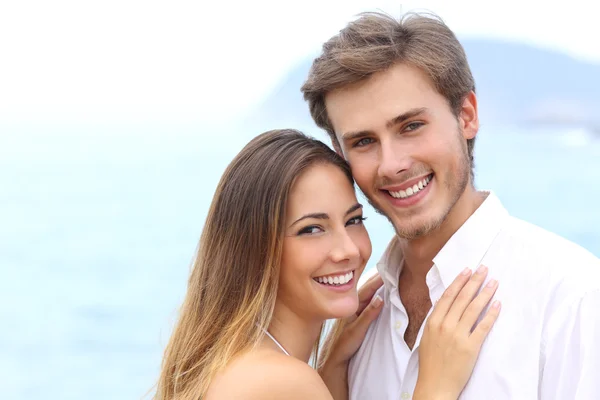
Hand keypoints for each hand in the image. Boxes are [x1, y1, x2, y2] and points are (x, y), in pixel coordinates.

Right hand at [318, 273, 383, 398]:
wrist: (336, 362)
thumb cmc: (349, 344)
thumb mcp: (361, 326)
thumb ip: (370, 313)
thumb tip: (381, 299)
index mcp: (356, 309)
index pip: (368, 289)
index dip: (378, 277)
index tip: (389, 265)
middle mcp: (352, 311)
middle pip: (365, 290)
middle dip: (376, 278)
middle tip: (389, 264)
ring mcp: (350, 320)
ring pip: (362, 300)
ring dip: (372, 288)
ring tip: (384, 276)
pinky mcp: (350, 332)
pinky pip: (361, 318)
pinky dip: (369, 310)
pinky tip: (378, 301)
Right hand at [414, 266, 500, 399]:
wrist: (435, 386)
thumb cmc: (430, 363)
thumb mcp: (427, 337)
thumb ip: (436, 321)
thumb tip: (445, 305)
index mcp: (433, 322)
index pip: (448, 296)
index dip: (459, 281)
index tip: (467, 270)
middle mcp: (445, 325)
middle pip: (462, 298)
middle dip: (474, 281)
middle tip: (484, 269)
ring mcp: (458, 336)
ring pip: (473, 309)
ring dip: (485, 293)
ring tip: (493, 282)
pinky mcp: (470, 347)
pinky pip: (483, 327)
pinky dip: (491, 314)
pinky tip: (497, 304)